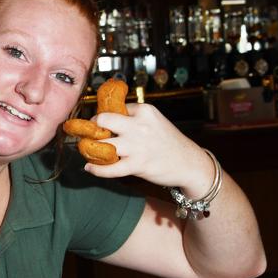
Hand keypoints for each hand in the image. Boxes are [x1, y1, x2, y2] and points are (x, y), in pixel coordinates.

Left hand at [83, 103, 212, 193]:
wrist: (190, 164)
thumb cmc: (169, 142)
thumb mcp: (154, 121)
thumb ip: (133, 118)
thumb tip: (105, 119)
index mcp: (144, 110)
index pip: (113, 108)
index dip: (103, 117)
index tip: (98, 125)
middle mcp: (139, 125)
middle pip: (102, 120)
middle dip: (92, 127)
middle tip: (89, 134)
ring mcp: (137, 146)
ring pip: (102, 144)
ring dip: (90, 148)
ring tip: (87, 151)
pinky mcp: (137, 165)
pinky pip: (109, 168)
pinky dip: (96, 169)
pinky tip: (89, 168)